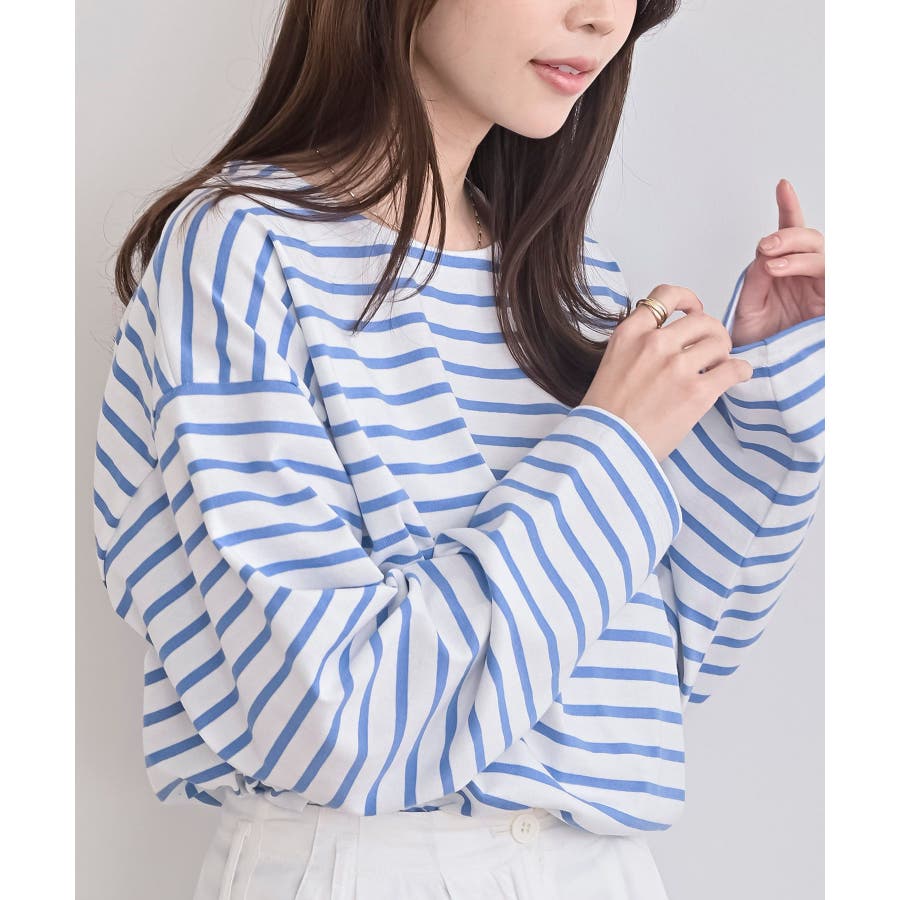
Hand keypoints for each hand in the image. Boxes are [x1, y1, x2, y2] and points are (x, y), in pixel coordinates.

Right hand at [582, 285, 752, 461]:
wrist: (604, 447)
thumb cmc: (606, 415)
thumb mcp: (612, 364)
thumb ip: (639, 346)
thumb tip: (671, 342)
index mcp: (630, 334)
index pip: (665, 295)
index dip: (688, 299)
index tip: (694, 309)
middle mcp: (654, 343)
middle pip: (701, 320)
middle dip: (711, 332)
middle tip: (711, 347)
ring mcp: (676, 366)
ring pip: (720, 341)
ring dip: (724, 353)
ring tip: (719, 367)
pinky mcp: (696, 391)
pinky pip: (733, 368)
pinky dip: (740, 371)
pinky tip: (736, 377)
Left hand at [730, 179, 825, 347]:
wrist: (760, 374)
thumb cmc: (755, 344)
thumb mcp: (747, 309)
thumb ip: (756, 280)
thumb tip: (766, 253)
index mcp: (783, 273)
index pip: (788, 236)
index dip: (789, 209)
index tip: (782, 186)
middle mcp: (804, 277)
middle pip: (810, 240)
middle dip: (789, 234)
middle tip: (766, 245)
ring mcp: (820, 289)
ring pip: (822, 254)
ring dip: (797, 251)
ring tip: (772, 258)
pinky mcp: (830, 304)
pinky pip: (831, 276)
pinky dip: (808, 267)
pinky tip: (786, 269)